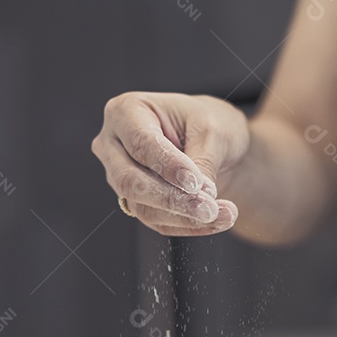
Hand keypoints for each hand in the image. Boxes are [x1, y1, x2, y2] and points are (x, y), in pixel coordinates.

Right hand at [91, 92, 248, 235]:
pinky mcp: (133, 201)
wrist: (213, 142)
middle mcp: (112, 145)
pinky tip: (216, 220)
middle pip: (129, 180)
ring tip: (223, 214)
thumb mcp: (212, 129)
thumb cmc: (207, 122)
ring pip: (141, 207)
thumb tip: (197, 196)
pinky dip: (187, 225)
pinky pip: (155, 222)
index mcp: (125, 111)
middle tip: (209, 208)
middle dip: (171, 199)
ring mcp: (118, 175)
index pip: (140, 143)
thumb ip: (201, 160)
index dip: (168, 166)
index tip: (197, 183)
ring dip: (184, 217)